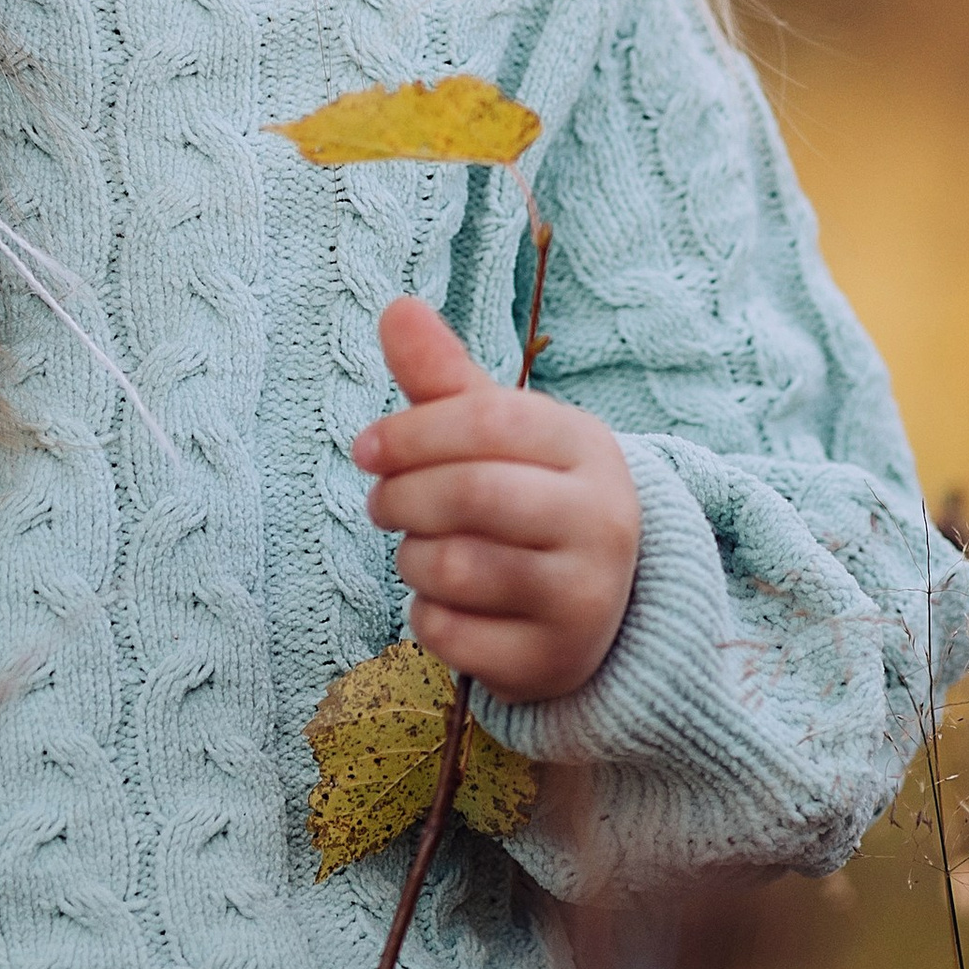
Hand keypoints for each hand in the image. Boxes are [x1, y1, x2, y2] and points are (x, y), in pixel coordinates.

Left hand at [353, 296, 640, 706]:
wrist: (595, 606)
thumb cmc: (527, 496)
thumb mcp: (497, 434)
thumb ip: (444, 378)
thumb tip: (394, 307)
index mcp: (588, 448)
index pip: (489, 421)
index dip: (412, 430)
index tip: (367, 447)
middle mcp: (602, 521)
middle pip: (472, 494)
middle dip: (403, 496)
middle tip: (380, 504)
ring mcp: (585, 598)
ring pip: (458, 568)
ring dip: (412, 557)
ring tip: (419, 549)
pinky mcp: (552, 662)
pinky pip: (452, 635)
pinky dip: (424, 617)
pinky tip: (442, 602)